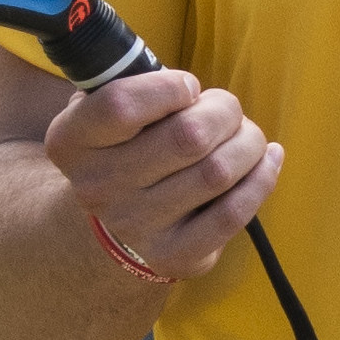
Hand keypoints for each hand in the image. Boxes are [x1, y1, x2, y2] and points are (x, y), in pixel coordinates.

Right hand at [43, 68, 282, 282]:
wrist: (114, 221)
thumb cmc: (126, 146)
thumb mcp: (105, 109)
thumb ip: (134, 85)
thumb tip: (189, 88)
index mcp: (71, 141)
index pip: (122, 105)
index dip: (170, 88)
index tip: (188, 87)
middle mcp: (97, 187)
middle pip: (188, 136)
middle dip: (224, 111)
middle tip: (226, 111)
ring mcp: (135, 226)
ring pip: (217, 172)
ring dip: (248, 142)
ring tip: (247, 136)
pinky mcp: (174, 255)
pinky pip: (233, 214)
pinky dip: (262, 178)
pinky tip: (267, 159)